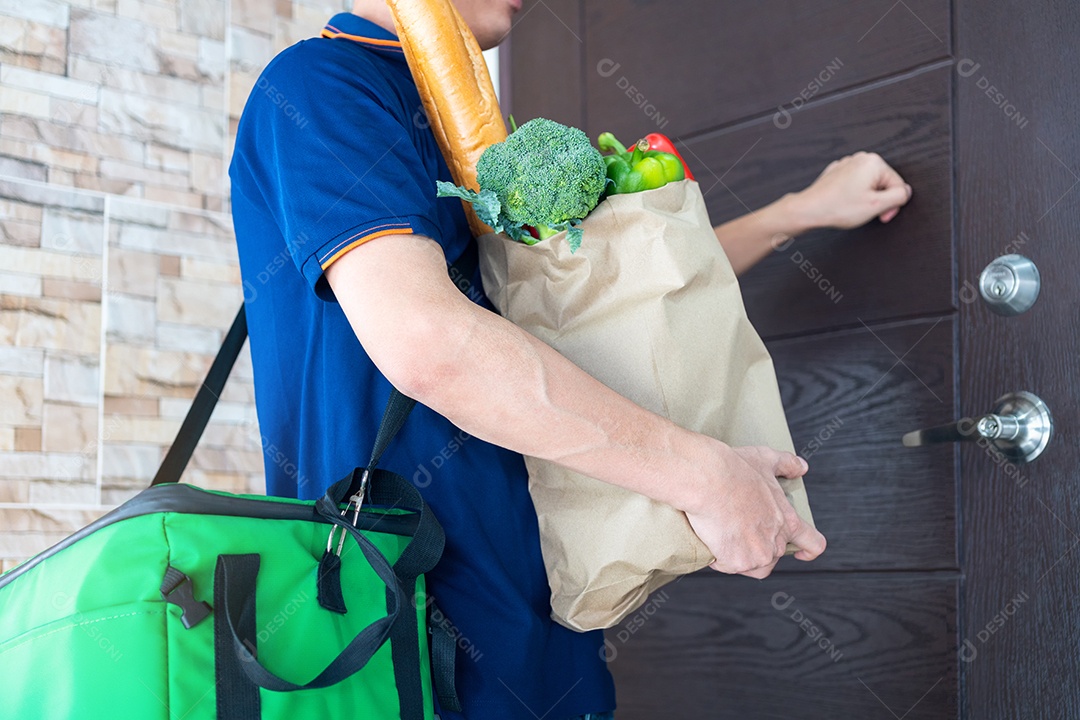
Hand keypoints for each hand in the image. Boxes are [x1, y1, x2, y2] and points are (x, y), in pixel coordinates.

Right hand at [684, 443, 826, 578]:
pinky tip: (711, 538)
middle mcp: (776, 543)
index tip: (801, 553)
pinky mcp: (735, 563)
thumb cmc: (734, 469)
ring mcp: (757, 555)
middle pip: (773, 557)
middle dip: (758, 547)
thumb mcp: (765, 459)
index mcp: (788, 521)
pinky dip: (719, 557)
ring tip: (725, 535)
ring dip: (740, 557)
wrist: (708, 481)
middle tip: (740, 530)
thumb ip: (787, 464)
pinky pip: (727, 566)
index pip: (813, 543)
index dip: (809, 550)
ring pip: (751, 566)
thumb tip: (801, 468)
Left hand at [793, 151, 912, 229]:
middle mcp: (861, 158)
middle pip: (883, 183)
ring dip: (866, 198)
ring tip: (852, 207)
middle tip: (865, 212)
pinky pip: (854, 185)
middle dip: (879, 200)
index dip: (892, 204)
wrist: (808, 210)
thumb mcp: (876, 205)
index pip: (898, 185)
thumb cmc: (837, 208)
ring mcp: (847, 163)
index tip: (881, 215)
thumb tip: (906, 192)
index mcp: (874, 162)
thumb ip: (898, 197)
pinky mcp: (837, 172)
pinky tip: (844, 203)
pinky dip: (853, 195)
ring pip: (869, 185)